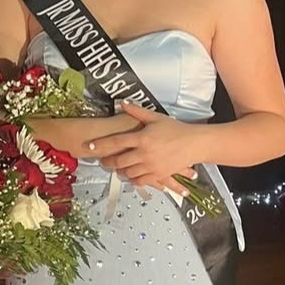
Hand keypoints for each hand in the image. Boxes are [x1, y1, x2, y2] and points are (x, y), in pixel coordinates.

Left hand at [86, 103, 204, 195]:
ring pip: (128, 173)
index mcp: (142, 138)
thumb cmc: (176, 129)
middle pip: (118, 160)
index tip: (90, 146)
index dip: (101, 144)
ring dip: (119, 171)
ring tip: (116, 167)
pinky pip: (140, 181)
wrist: (195, 144)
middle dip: (107, 161)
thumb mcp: (155, 118)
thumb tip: (122, 103)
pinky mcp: (158, 175)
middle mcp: (145, 153)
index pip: (116, 141)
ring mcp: (151, 166)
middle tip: (102, 160)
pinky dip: (133, 180)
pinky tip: (131, 176)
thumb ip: (136, 111)